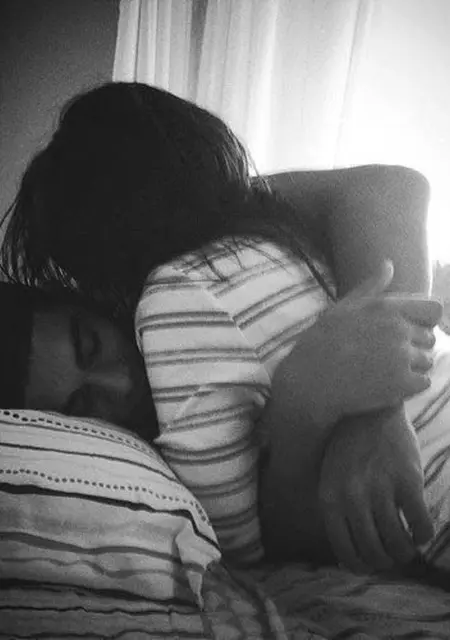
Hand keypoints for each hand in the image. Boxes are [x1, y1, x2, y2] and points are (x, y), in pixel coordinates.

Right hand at [273, 261, 441, 427]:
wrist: (307, 382)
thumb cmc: (320, 344)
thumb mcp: (341, 308)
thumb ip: (370, 287)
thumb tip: (388, 264)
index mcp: (386, 308)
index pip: (433, 310)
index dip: (423, 323)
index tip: (407, 333)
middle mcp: (398, 329)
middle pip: (429, 339)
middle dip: (414, 348)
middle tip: (386, 358)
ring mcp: (402, 357)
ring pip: (427, 362)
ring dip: (412, 369)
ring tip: (385, 373)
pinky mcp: (402, 384)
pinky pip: (423, 383)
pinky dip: (409, 387)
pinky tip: (387, 387)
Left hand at [318, 406, 433, 572]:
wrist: (369, 408)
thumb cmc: (347, 447)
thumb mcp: (330, 478)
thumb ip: (337, 511)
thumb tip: (348, 556)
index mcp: (329, 498)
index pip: (345, 551)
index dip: (361, 566)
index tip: (370, 564)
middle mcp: (352, 497)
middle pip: (373, 551)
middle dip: (385, 561)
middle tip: (391, 555)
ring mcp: (380, 488)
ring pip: (398, 543)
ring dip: (405, 552)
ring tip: (406, 545)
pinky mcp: (407, 479)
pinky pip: (420, 524)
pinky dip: (422, 534)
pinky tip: (419, 529)